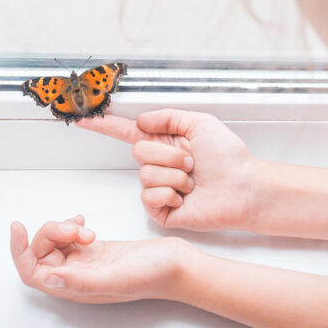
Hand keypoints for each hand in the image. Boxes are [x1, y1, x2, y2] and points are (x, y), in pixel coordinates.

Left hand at [10, 215, 190, 302]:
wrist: (178, 264)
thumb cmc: (155, 276)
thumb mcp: (116, 277)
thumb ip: (81, 280)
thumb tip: (49, 279)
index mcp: (76, 288)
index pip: (33, 273)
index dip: (20, 251)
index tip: (17, 227)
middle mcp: (77, 277)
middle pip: (42, 253)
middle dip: (51, 234)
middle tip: (74, 228)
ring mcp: (86, 263)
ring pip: (56, 243)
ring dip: (63, 228)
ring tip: (84, 227)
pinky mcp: (97, 250)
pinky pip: (71, 237)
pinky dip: (72, 226)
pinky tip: (85, 224)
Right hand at [77, 109, 255, 230]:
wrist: (244, 188)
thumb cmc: (229, 158)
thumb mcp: (201, 123)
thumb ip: (168, 116)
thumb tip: (142, 120)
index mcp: (166, 143)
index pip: (127, 132)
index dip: (105, 126)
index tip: (84, 120)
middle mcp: (159, 165)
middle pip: (139, 152)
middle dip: (169, 154)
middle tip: (192, 162)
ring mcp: (159, 188)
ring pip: (147, 175)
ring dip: (175, 176)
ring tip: (194, 181)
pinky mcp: (161, 210)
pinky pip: (150, 197)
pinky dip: (171, 194)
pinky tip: (186, 198)